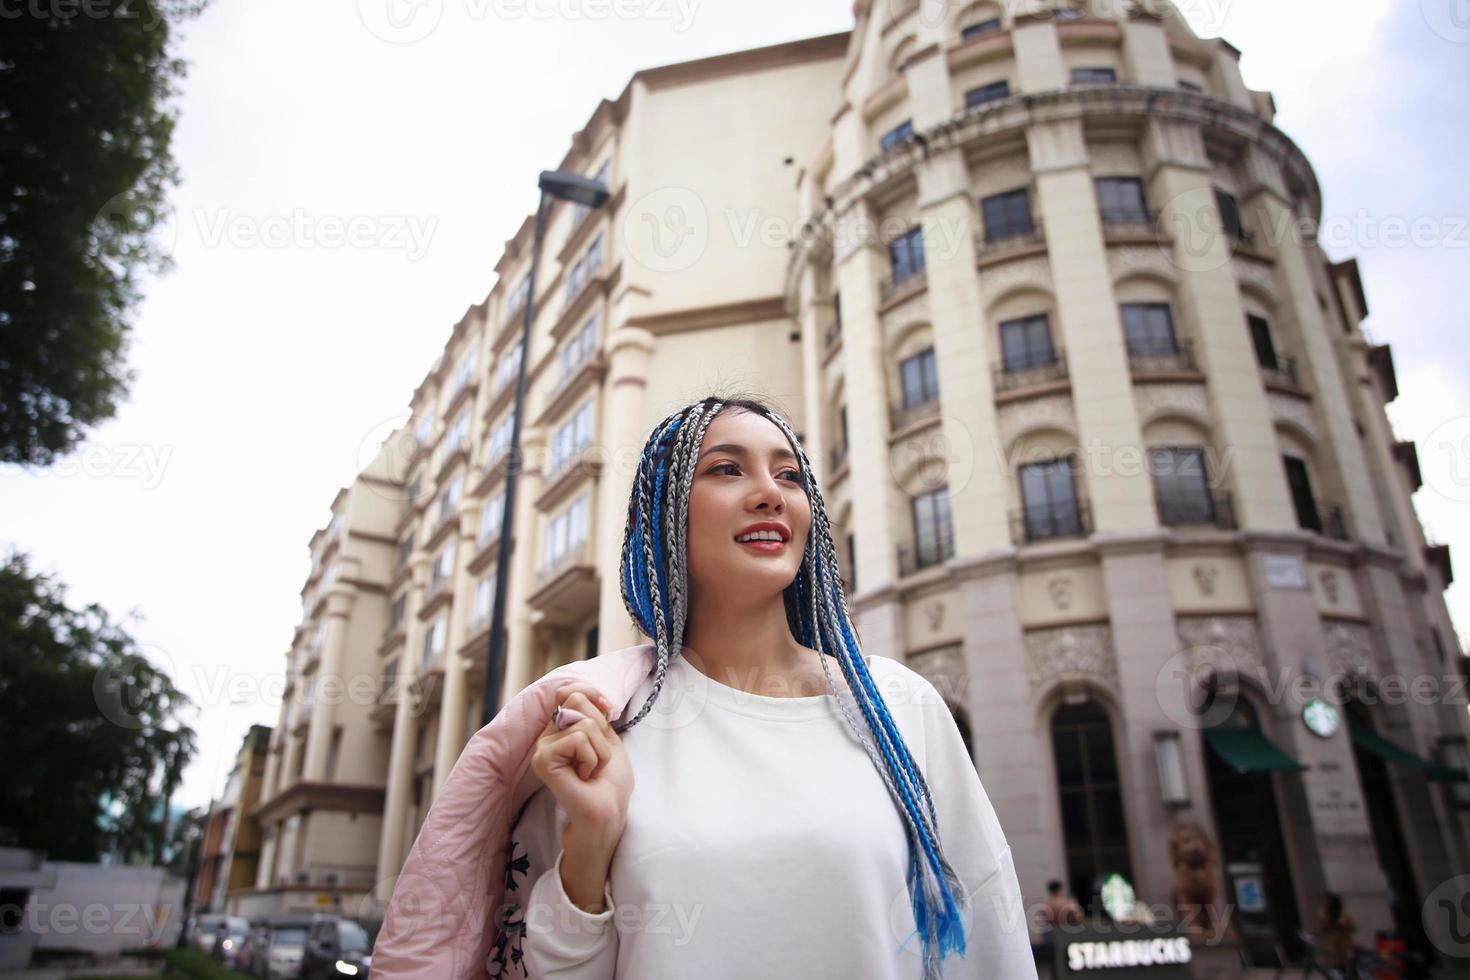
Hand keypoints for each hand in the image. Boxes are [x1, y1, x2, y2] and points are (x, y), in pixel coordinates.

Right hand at [530, 683, 633, 847]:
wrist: (609, 814)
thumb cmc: (610, 782)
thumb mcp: (608, 738)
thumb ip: (594, 714)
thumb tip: (582, 693)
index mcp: (561, 730)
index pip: (570, 691)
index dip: (593, 696)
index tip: (608, 714)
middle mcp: (547, 736)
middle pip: (577, 700)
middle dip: (600, 729)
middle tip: (596, 758)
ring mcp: (542, 748)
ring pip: (583, 723)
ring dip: (600, 751)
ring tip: (590, 772)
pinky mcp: (542, 760)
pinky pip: (578, 739)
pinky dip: (592, 759)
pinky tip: (583, 778)